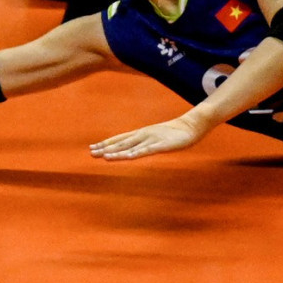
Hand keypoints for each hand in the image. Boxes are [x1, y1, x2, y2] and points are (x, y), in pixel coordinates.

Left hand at [90, 114, 207, 160]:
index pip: (119, 138)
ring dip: (117, 152)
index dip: (105, 143)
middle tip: (91, 153)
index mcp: (140, 133)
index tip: (92, 147)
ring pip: (131, 146)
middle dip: (106, 148)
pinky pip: (147, 150)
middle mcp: (142, 135)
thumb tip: (133, 148)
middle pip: (121, 142)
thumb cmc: (172, 132)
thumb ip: (144, 141)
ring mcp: (151, 139)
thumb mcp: (155, 135)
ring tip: (105, 157)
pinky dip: (136, 153)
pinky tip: (128, 156)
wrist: (190, 126)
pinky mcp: (161, 145)